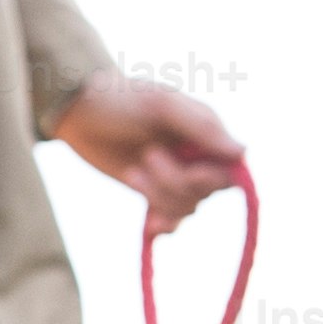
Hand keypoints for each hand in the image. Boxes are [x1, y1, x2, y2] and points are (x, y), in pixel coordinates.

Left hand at [48, 73, 245, 233]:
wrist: (79, 111)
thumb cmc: (121, 98)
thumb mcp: (162, 105)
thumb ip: (202, 127)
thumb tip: (243, 153)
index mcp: (206, 133)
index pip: (229, 171)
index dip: (209, 178)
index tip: (188, 170)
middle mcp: (195, 157)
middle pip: (206, 192)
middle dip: (174, 182)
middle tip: (147, 155)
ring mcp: (175, 176)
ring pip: (186, 208)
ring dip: (157, 195)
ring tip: (133, 170)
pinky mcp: (153, 192)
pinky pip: (171, 221)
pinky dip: (162, 224)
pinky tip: (148, 224)